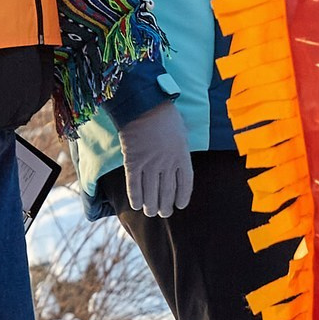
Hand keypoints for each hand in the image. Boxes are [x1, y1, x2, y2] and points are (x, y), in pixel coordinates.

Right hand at [118, 101, 194, 218]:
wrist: (143, 107)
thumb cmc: (165, 116)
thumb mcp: (182, 132)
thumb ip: (182, 149)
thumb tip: (180, 162)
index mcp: (182, 156)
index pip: (185, 184)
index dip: (183, 197)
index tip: (180, 205)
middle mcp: (167, 163)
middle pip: (167, 192)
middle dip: (166, 206)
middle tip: (164, 213)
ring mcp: (149, 164)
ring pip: (151, 193)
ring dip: (151, 206)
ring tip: (151, 212)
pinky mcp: (133, 163)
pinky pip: (134, 186)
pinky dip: (135, 198)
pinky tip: (136, 205)